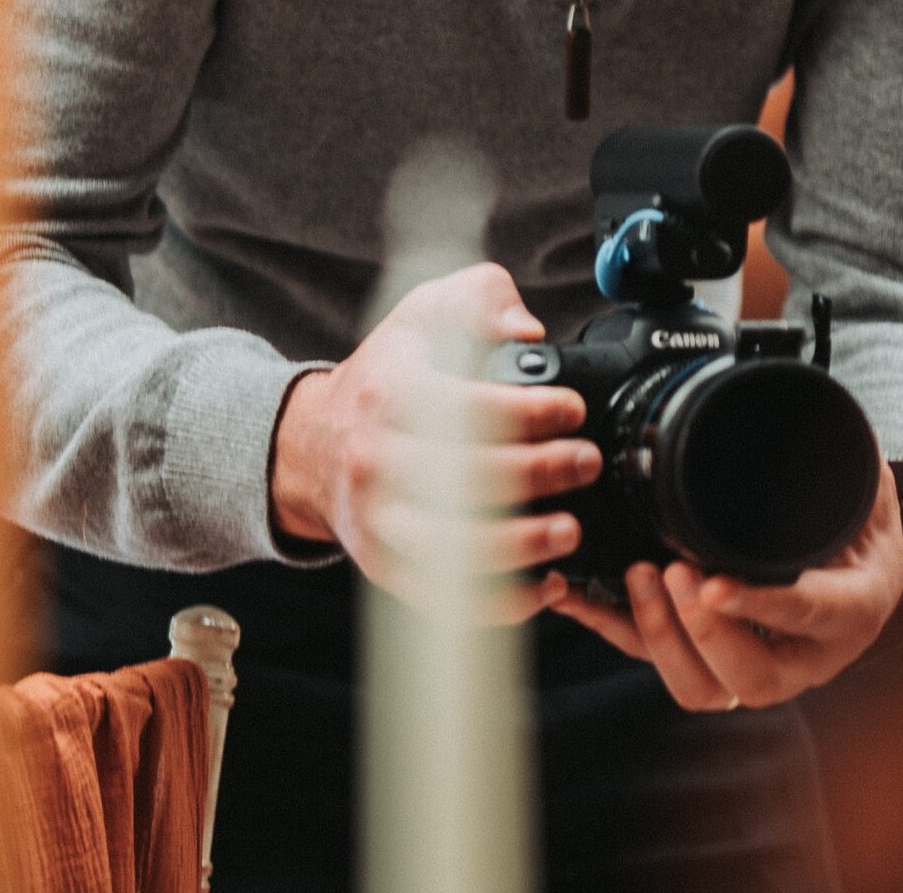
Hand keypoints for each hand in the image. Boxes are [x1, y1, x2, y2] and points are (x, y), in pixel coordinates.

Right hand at [268, 262, 602, 622]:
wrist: (317, 444)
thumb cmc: (386, 377)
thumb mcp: (426, 312)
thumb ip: (482, 300)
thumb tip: (526, 332)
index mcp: (390, 394)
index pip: (467, 406)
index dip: (531, 411)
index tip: (573, 410)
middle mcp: (377, 460)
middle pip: (466, 479)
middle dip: (540, 473)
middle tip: (585, 463)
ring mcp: (378, 521)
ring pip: (451, 550)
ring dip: (522, 546)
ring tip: (569, 530)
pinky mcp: (386, 566)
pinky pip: (444, 600)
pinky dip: (499, 602)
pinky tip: (545, 586)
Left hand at [547, 462, 902, 711]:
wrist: (859, 578)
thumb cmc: (862, 536)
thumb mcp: (869, 496)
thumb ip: (850, 463)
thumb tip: (831, 419)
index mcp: (849, 612)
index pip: (808, 614)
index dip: (760, 604)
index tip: (714, 583)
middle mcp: (805, 657)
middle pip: (752, 677)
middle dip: (703, 630)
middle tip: (675, 572)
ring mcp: (756, 666)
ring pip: (703, 687)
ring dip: (661, 634)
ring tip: (639, 575)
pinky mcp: (711, 663)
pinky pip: (659, 662)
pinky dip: (616, 629)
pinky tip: (579, 597)